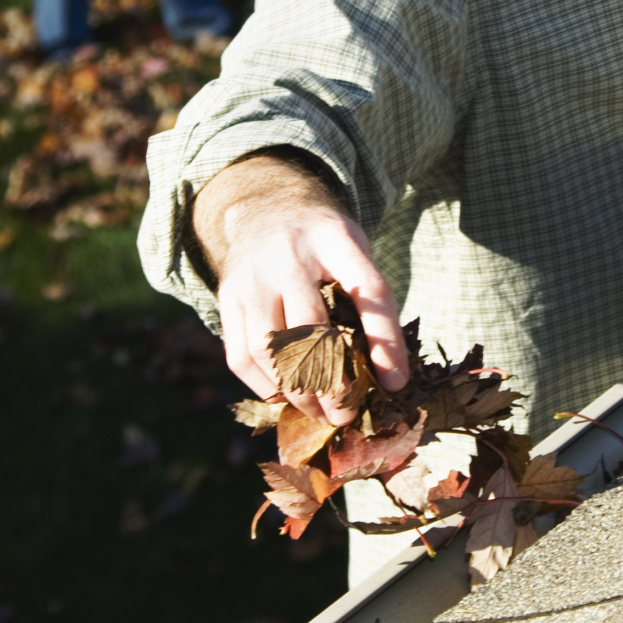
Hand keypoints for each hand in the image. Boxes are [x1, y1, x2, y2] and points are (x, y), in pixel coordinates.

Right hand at [193, 153, 407, 425]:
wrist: (267, 208)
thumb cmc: (323, 244)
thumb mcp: (355, 253)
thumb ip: (371, 303)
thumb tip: (390, 377)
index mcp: (335, 238)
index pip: (367, 289)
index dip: (383, 340)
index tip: (395, 381)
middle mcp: (288, 255)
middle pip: (311, 327)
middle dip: (332, 382)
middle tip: (348, 413)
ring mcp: (252, 276)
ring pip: (269, 349)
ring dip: (297, 393)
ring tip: (320, 414)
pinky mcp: (227, 297)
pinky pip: (241, 356)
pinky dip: (265, 387)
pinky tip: (287, 398)